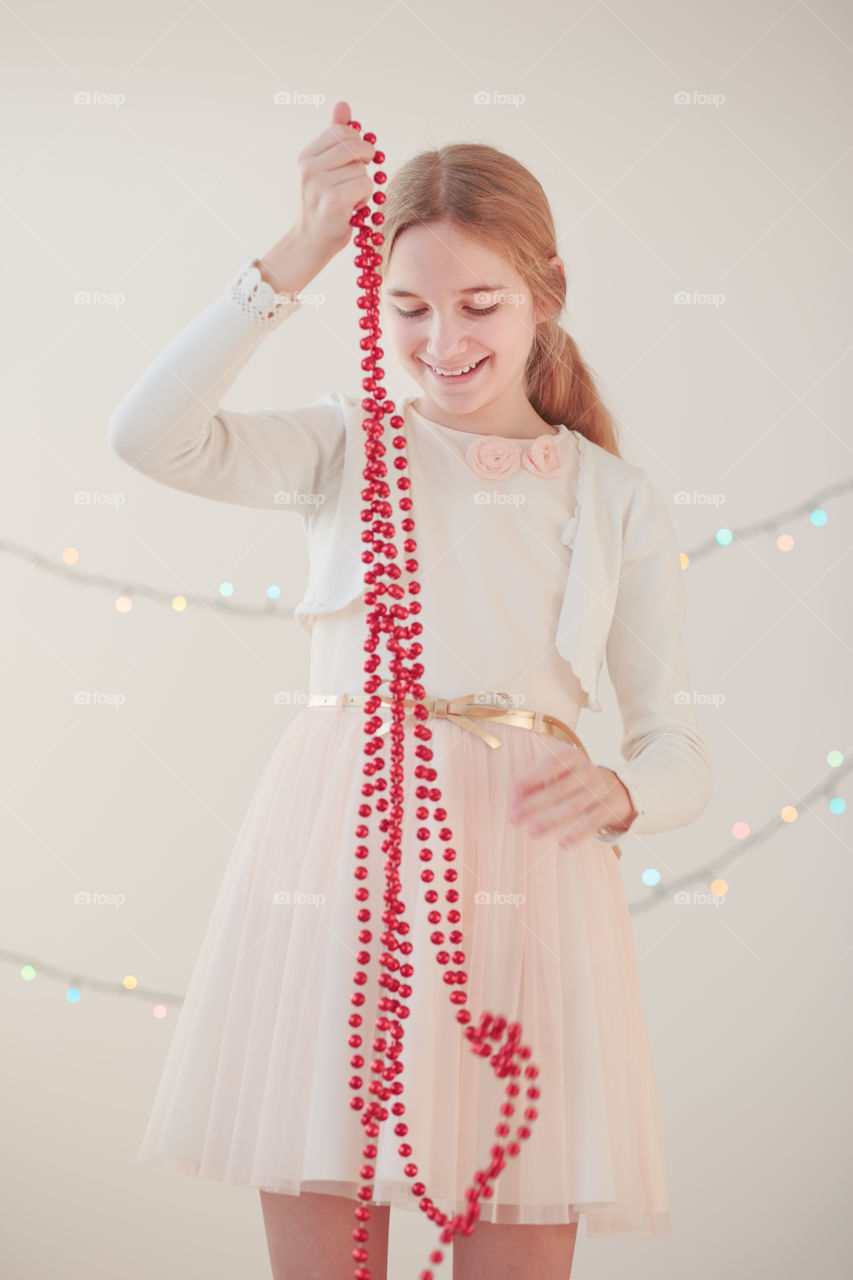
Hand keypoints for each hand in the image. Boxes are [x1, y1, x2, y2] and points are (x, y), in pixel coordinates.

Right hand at [293, 99, 376, 258]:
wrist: (313, 241)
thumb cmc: (324, 204)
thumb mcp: (326, 167)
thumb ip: (335, 137)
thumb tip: (343, 104)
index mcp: (307, 156)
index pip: (341, 130)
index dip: (357, 141)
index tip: (357, 157)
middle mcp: (309, 167)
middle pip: (354, 145)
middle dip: (365, 159)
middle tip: (359, 176)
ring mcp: (320, 184)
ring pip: (362, 168)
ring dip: (364, 183)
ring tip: (351, 197)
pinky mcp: (333, 200)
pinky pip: (365, 184)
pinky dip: (366, 197)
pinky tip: (354, 207)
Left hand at [508, 749, 636, 846]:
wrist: (617, 788)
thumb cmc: (576, 781)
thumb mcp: (560, 775)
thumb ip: (538, 783)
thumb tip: (515, 796)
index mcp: (573, 757)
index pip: (551, 764)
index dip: (531, 776)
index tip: (512, 789)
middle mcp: (588, 770)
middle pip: (558, 789)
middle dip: (534, 804)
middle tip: (514, 817)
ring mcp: (600, 788)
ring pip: (573, 806)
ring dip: (551, 820)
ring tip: (532, 832)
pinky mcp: (609, 807)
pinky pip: (592, 821)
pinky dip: (578, 832)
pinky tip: (563, 844)